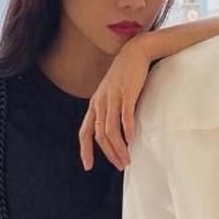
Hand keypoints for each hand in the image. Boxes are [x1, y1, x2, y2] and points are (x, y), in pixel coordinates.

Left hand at [79, 36, 151, 170]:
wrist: (135, 52)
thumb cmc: (125, 75)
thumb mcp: (111, 94)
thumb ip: (110, 111)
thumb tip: (115, 132)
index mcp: (95, 104)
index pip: (84, 132)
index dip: (85, 150)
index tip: (88, 166)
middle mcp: (100, 102)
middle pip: (100, 135)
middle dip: (109, 153)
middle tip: (120, 165)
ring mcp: (113, 97)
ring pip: (111, 129)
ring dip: (119, 147)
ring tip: (127, 158)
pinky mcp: (127, 93)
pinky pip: (125, 115)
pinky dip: (127, 129)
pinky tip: (131, 140)